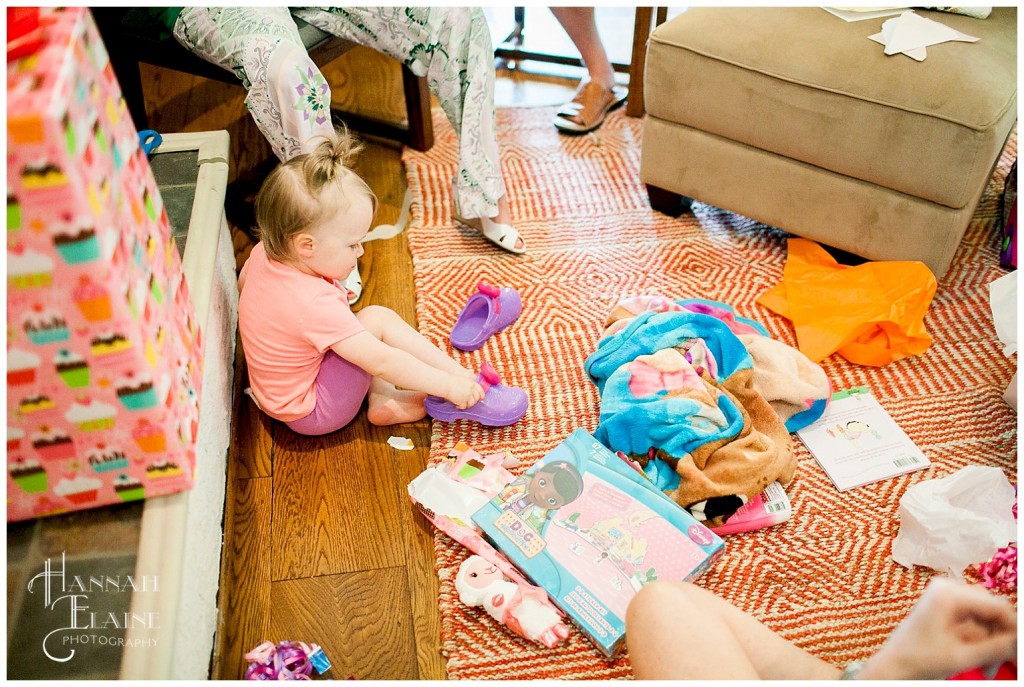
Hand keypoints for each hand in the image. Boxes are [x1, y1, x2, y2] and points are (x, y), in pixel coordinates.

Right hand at [446, 375, 484, 409]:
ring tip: (462, 404)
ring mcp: (467, 395)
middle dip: (474, 401)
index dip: (481, 395)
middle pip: (477, 398)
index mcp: (472, 383)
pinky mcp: (462, 401)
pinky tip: (457, 405)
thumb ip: (469, 384)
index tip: (481, 398)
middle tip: (469, 403)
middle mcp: (471, 389)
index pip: (481, 390)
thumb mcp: (463, 380)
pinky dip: (461, 407)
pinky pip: (464, 406)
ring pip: (472, 403)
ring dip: (467, 405)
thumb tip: (471, 391)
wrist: (445, 383)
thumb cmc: (451, 381)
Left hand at [859, 577, 1016, 679]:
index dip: (1014, 629)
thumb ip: (997, 647)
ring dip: (991, 644)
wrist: (894, 667)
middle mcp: (947, 589)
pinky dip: (980, 643)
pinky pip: (974, 623)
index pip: (997, 606)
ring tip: (988, 669)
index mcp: (948, 594)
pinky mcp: (946, 609)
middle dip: (1000, 640)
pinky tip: (980, 662)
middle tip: (1006, 663)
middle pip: (992, 611)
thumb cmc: (919, 660)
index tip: (1019, 649)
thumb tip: (1020, 640)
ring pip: (985, 619)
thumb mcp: (963, 656)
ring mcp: (946, 598)